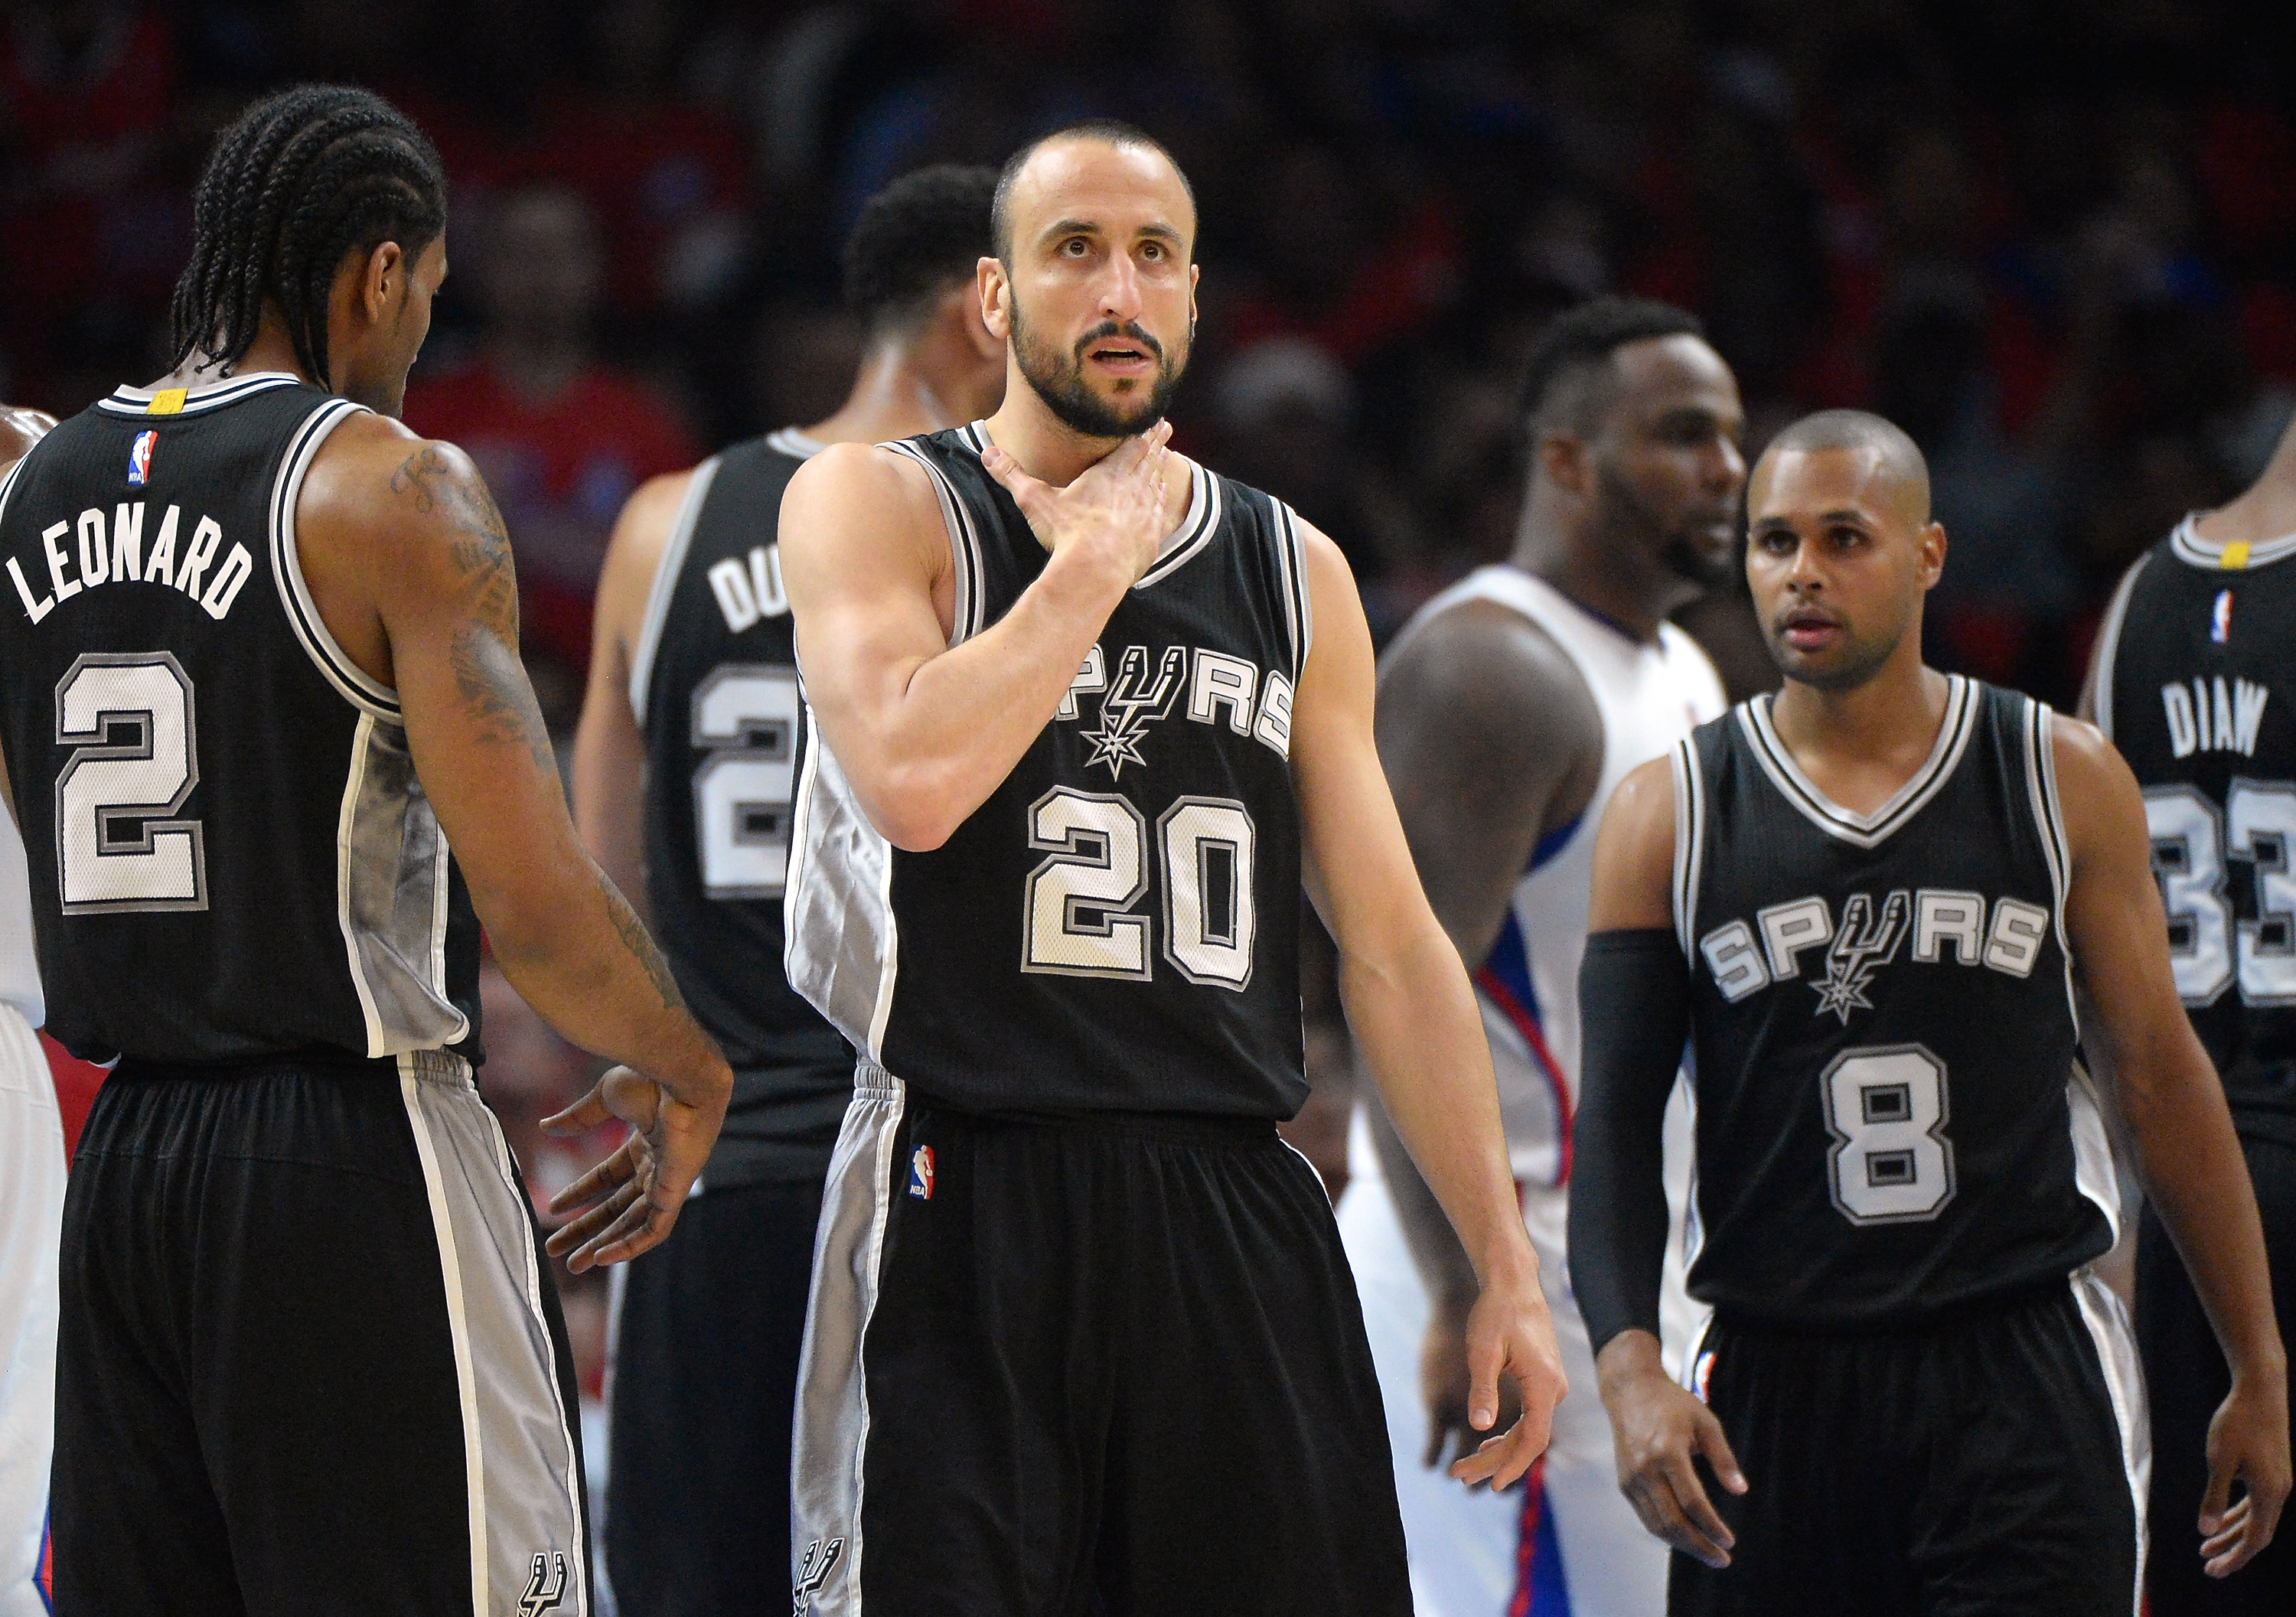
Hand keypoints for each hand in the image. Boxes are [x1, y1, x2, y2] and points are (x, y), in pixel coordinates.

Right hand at [541, 1061, 721, 1271]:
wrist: (681, 1078)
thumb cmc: (650, 1080)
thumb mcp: (606, 1098)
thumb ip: (579, 1117)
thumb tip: (545, 1127)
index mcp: (644, 1143)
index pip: (609, 1177)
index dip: (581, 1193)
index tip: (553, 1209)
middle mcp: (657, 1165)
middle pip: (618, 1207)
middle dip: (588, 1229)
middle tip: (556, 1250)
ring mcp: (668, 1180)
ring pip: (634, 1224)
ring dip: (603, 1244)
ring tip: (573, 1264)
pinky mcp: (677, 1192)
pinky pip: (656, 1230)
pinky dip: (630, 1246)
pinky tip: (601, 1258)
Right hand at [980, 420, 1172, 589]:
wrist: (1096, 569)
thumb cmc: (1067, 532)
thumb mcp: (1034, 500)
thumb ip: (1012, 475)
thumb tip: (988, 453)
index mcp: (1110, 473)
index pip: (1133, 444)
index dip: (1144, 431)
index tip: (1154, 419)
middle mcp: (1134, 488)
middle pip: (1149, 459)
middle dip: (1157, 442)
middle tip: (1167, 428)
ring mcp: (1146, 513)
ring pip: (1156, 483)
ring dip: (1161, 469)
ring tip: (1167, 457)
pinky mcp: (1151, 538)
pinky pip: (1159, 513)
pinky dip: (1162, 501)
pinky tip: (1163, 498)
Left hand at [1443, 1260, 1566, 1491]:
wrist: (1513, 1284)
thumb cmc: (1496, 1313)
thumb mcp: (1483, 1351)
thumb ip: (1483, 1390)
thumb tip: (1480, 1428)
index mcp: (1544, 1384)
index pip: (1533, 1439)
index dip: (1513, 1465)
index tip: (1491, 1486)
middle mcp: (1555, 1389)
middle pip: (1528, 1440)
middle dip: (1494, 1462)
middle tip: (1458, 1475)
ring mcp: (1552, 1385)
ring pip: (1528, 1430)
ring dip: (1500, 1450)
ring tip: (1467, 1466)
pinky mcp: (1544, 1381)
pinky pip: (1530, 1417)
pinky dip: (1508, 1433)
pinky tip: (1486, 1441)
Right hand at [1596, 1330, 1745, 1567]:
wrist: (1629, 1391)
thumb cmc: (1672, 1404)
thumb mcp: (1705, 1423)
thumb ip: (1723, 1458)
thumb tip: (1740, 1491)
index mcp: (1668, 1452)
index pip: (1693, 1502)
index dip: (1712, 1527)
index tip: (1730, 1542)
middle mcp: (1646, 1469)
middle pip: (1673, 1521)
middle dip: (1700, 1546)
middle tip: (1722, 1560)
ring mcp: (1632, 1478)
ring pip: (1657, 1525)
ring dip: (1684, 1545)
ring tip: (1708, 1555)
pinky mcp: (1625, 1483)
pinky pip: (1646, 1517)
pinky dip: (1667, 1533)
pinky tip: (1686, 1538)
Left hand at [2198, 1369, 2290, 1576]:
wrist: (2261, 1390)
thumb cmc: (2236, 1422)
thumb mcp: (2219, 1459)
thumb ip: (2214, 1496)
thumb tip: (2205, 1531)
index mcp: (2270, 1494)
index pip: (2255, 1539)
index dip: (2235, 1558)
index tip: (2213, 1571)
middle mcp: (2279, 1492)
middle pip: (2257, 1534)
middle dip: (2233, 1552)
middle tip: (2208, 1567)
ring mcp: (2278, 1481)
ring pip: (2256, 1518)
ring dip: (2232, 1532)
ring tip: (2206, 1547)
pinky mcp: (2272, 1470)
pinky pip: (2256, 1501)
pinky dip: (2239, 1513)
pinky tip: (2221, 1518)